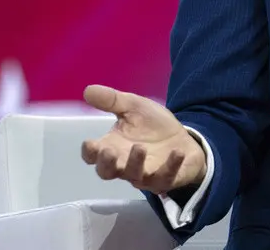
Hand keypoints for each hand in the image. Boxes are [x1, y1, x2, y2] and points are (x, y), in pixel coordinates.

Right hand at [80, 85, 206, 194]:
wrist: (182, 138)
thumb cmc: (152, 126)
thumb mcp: (134, 107)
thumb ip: (112, 101)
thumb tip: (87, 90)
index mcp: (112, 148)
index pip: (93, 156)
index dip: (90, 152)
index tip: (89, 143)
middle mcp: (125, 166)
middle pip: (107, 173)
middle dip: (106, 164)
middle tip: (108, 152)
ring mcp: (145, 175)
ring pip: (135, 177)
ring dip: (135, 164)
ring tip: (139, 147)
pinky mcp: (167, 178)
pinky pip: (167, 177)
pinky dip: (171, 166)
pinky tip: (176, 152)